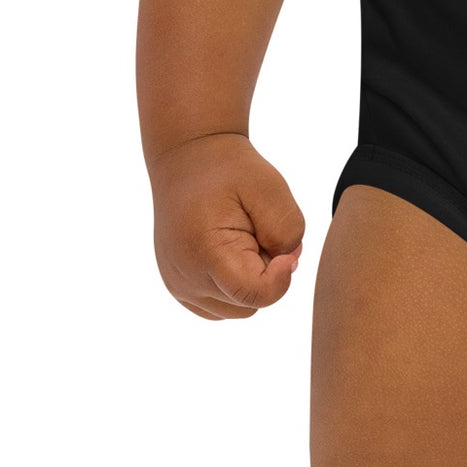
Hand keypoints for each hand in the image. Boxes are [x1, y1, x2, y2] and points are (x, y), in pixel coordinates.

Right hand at [148, 132, 306, 320]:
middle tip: (261, 233)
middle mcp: (186, 279)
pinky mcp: (179, 287)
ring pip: (236, 309)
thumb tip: (288, 266)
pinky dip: (235, 287)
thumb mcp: (270, 188)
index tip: (285, 248)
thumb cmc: (230, 170)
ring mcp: (178, 286)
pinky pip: (221, 305)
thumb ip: (287, 230)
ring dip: (251, 282)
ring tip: (245, 239)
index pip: (254, 295)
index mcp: (205, 253)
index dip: (281, 277)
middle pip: (248, 305)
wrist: (189, 157)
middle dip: (266, 276)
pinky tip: (233, 251)